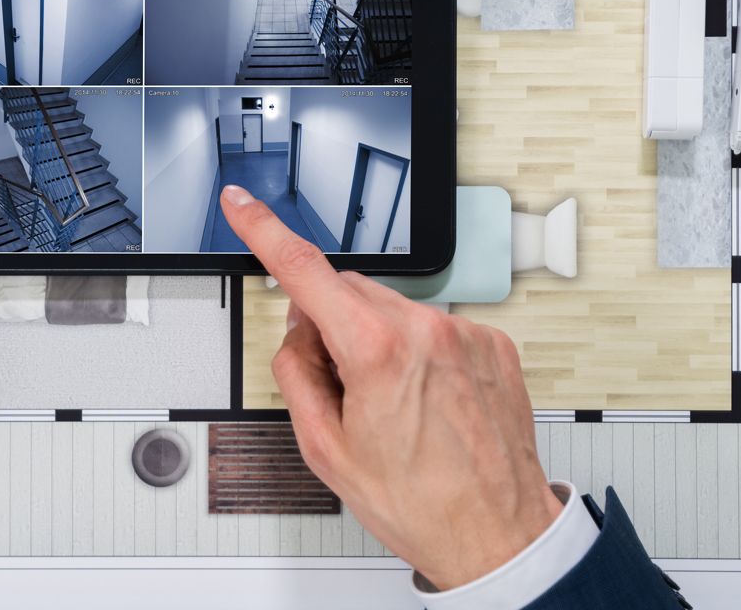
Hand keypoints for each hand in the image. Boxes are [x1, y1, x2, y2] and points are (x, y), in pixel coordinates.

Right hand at [220, 185, 558, 592]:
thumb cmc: (421, 503)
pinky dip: (421, 351)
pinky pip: (436, 326)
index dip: (263, 230)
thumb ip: (297, 373)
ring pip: (394, 308)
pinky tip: (428, 400)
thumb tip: (299, 336)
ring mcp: (465, 333)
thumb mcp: (325, 448)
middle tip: (341, 386)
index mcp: (376, 351)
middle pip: (349, 292)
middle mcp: (425, 329)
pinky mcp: (493, 343)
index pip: (303, 270)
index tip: (243, 206)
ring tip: (395, 406)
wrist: (496, 534)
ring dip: (379, 339)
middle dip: (331, 324)